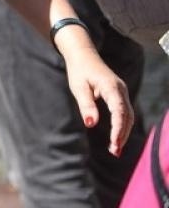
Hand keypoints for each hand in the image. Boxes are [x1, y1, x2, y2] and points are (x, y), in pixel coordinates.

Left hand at [60, 35, 134, 155]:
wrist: (84, 56)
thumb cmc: (79, 71)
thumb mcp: (78, 88)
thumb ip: (86, 105)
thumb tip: (91, 124)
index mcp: (111, 87)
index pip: (119, 111)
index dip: (118, 128)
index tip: (114, 142)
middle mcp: (121, 90)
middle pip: (127, 116)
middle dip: (122, 134)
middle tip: (114, 152)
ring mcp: (122, 92)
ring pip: (128, 116)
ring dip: (123, 132)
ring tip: (115, 150)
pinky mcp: (119, 95)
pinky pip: (124, 113)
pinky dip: (122, 126)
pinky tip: (116, 138)